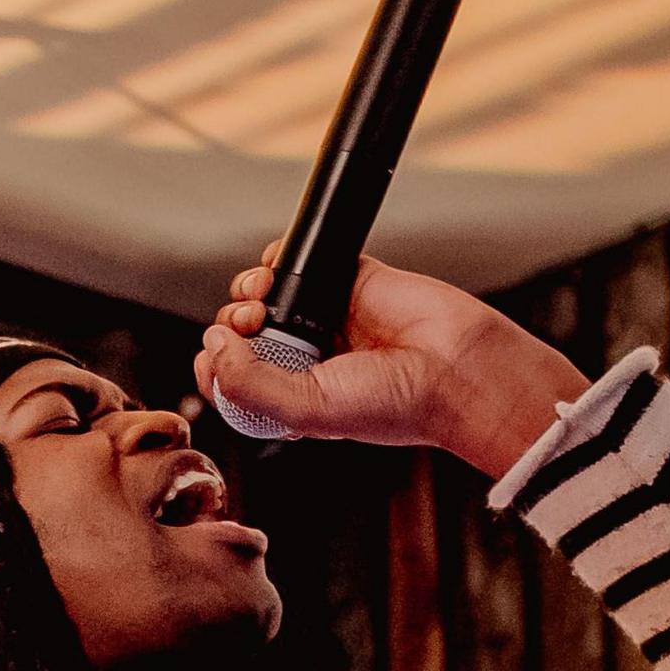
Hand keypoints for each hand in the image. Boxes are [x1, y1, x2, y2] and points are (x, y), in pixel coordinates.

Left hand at [197, 248, 587, 480]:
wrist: (457, 370)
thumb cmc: (395, 404)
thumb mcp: (306, 413)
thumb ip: (248, 384)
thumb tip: (212, 344)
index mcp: (295, 397)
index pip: (233, 380)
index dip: (213, 363)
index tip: (214, 354)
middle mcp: (307, 358)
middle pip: (241, 333)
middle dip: (230, 324)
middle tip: (250, 324)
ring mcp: (327, 318)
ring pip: (263, 295)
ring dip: (247, 290)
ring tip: (262, 298)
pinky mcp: (350, 280)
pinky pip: (299, 260)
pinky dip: (276, 258)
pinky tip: (274, 269)